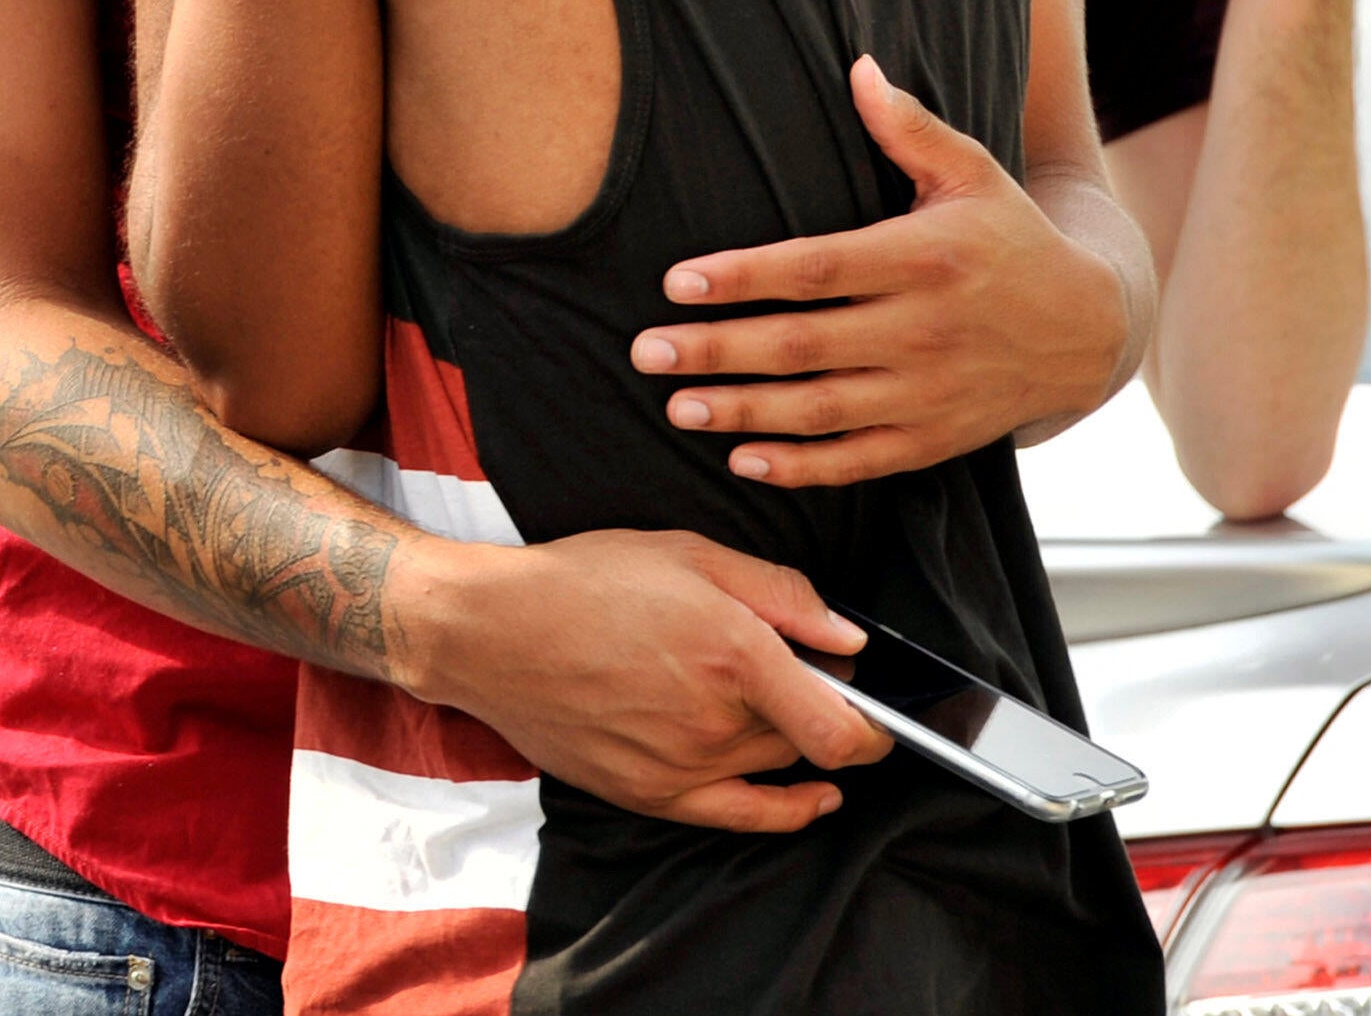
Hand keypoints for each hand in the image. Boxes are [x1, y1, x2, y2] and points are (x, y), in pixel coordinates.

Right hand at [392, 527, 889, 830]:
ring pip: (775, 769)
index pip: (841, 725)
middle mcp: (713, 719)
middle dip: (821, 709)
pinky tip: (812, 798)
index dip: (876, 724)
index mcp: (732, 652)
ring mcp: (679, 765)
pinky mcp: (649, 794)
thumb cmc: (583, 581)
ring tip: (760, 698)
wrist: (492, 631)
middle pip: (808, 740)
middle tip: (796, 672)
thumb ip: (781, 594)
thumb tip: (849, 639)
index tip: (879, 706)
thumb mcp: (688, 552)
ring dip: (787, 740)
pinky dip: (786, 811)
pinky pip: (740, 817)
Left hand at [632, 57, 1134, 485]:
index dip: (744, 276)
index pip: (817, 269)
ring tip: (676, 406)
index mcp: (925, 258)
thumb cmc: (1010, 237)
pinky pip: (860, 461)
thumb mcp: (973, 173)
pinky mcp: (936, 439)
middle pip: (805, 344)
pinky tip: (743, 459)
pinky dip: (802, 467)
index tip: (677, 281)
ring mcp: (930, 392)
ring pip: (822, 409)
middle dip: (719, 350)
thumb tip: (858, 66)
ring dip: (745, 411)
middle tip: (647, 350)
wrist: (1088, 328)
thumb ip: (910, 127)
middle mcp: (925, 329)